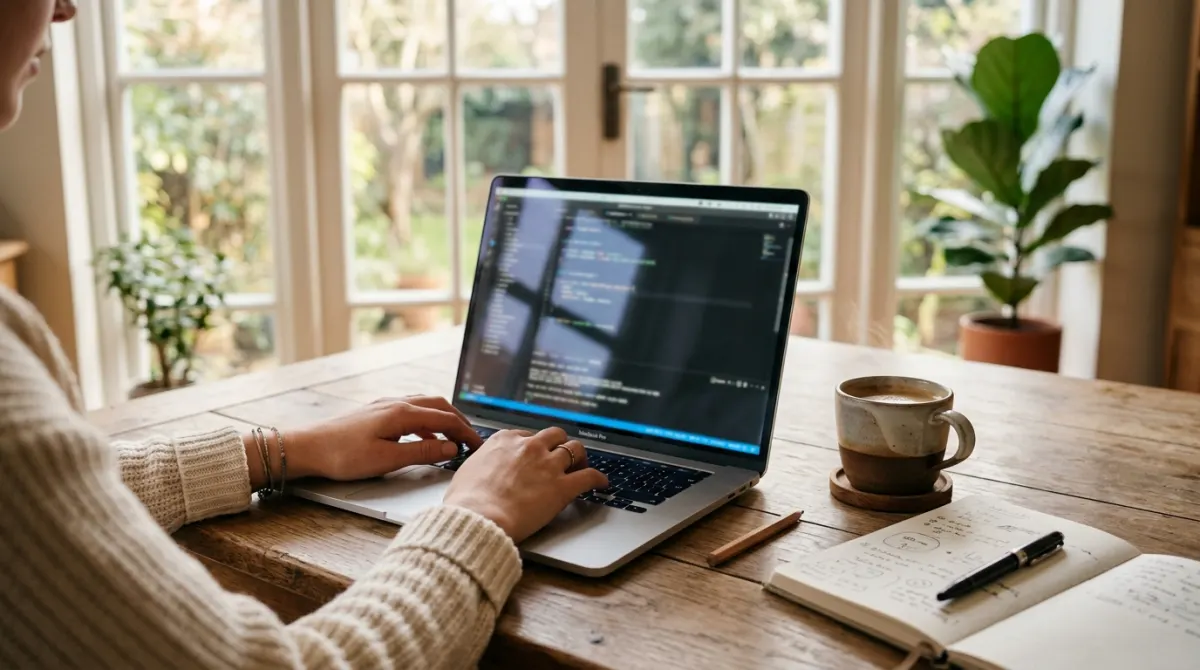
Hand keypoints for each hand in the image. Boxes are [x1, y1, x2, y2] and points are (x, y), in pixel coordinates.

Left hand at [269, 396, 483, 483]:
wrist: (308, 447)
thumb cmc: (343, 455)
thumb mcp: (387, 459)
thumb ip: (423, 453)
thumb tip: (451, 448)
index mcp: (402, 413)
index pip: (446, 419)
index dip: (466, 432)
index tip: (479, 446)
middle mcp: (396, 403)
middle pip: (439, 406)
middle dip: (459, 421)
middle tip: (472, 440)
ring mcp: (385, 405)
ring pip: (426, 406)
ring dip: (444, 420)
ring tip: (454, 438)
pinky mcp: (376, 412)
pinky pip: (412, 411)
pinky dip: (427, 423)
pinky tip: (424, 439)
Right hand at [443, 427, 608, 541]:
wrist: (478, 516)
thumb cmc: (467, 501)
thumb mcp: (468, 471)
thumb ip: (482, 464)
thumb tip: (482, 470)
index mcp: (505, 440)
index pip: (528, 435)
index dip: (535, 445)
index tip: (537, 454)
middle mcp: (529, 447)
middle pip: (555, 435)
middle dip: (560, 444)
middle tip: (562, 456)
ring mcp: (547, 465)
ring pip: (575, 449)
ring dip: (580, 456)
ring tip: (582, 465)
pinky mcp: (562, 487)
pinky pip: (589, 476)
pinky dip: (598, 478)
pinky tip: (601, 482)